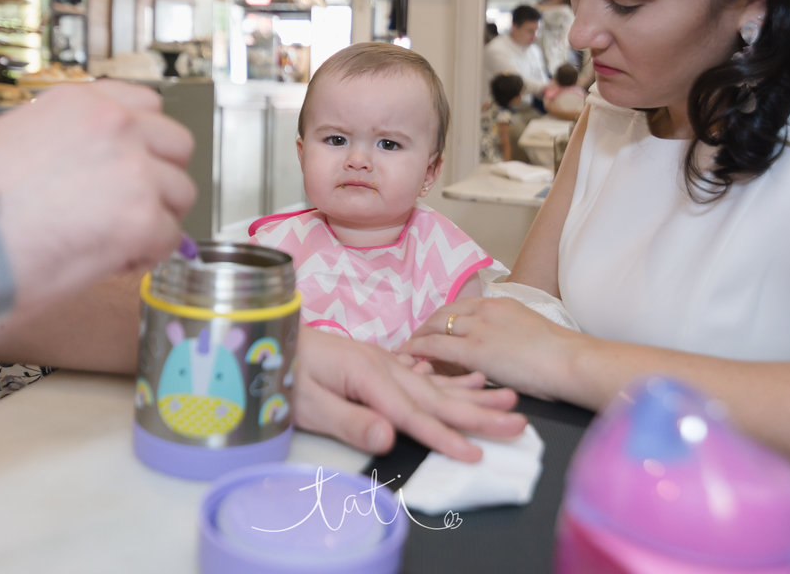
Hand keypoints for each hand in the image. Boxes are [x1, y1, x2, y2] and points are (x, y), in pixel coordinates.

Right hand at [0, 81, 195, 316]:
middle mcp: (113, 126)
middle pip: (177, 145)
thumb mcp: (20, 137)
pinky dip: (146, 255)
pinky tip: (110, 260)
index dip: (145, 142)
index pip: (148, 105)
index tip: (138, 162)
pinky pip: (170, 238)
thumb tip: (99, 162)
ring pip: (180, 194)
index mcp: (82, 103)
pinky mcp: (140, 217)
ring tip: (114, 238)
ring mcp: (132, 170)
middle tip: (132, 206)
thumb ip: (71, 139)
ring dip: (155, 219)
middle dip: (160, 178)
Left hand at [294, 328, 526, 462]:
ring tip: (510, 399)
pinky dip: (453, 380)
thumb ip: (350, 421)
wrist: (270, 337)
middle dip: (480, 414)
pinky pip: (426, 374)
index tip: (475, 453)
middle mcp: (385, 366)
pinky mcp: (383, 364)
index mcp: (368, 376)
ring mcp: (387, 363)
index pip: (413, 415)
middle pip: (438, 397)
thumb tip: (389, 438)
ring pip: (439, 384)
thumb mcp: (307, 404)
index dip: (444, 437)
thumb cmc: (284, 372)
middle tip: (518, 425)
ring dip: (476, 395)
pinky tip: (474, 382)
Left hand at [401, 297, 581, 400]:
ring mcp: (478, 328)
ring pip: (434, 327)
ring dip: (416, 338)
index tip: (435, 329)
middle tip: (413, 340)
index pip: (462, 307)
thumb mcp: (532, 333)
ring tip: (404, 351)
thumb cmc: (562, 356)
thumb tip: (503, 347)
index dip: (444, 319)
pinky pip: (434, 346)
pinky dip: (417, 351)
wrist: (572, 361)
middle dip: (425, 326)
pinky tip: (407, 359)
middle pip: (444, 313)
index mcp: (502, 304)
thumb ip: (511, 334)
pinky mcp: (473, 350)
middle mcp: (486, 310)